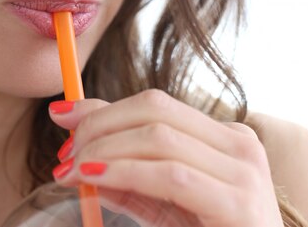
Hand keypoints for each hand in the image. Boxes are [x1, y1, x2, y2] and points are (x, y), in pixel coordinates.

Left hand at [48, 89, 284, 226]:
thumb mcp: (165, 202)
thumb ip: (129, 174)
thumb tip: (78, 145)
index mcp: (226, 137)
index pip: (155, 104)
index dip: (104, 109)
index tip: (63, 120)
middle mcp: (239, 144)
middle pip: (156, 109)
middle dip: (100, 124)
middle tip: (66, 152)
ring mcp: (244, 171)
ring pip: (159, 137)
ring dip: (104, 149)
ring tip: (71, 170)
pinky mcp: (239, 203)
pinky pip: (170, 175)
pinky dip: (125, 172)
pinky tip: (93, 178)